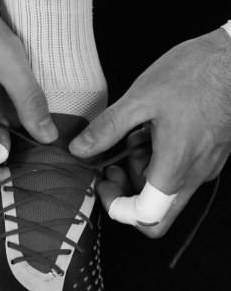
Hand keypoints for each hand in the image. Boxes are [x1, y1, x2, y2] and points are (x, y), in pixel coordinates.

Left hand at [70, 28, 230, 235]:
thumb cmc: (195, 74)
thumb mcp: (139, 99)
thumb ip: (107, 129)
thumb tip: (81, 149)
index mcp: (176, 167)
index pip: (147, 217)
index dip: (117, 208)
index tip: (103, 183)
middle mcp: (195, 174)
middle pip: (157, 210)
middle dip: (127, 191)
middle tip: (112, 163)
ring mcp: (205, 165)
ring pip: (166, 189)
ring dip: (142, 168)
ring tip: (135, 135)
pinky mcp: (211, 153)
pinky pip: (180, 170)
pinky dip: (159, 157)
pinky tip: (153, 129)